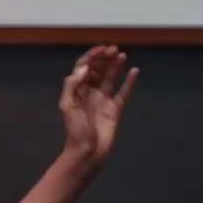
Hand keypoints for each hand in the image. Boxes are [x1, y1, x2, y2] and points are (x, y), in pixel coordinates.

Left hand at [58, 46, 137, 163]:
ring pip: (110, 78)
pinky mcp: (115, 109)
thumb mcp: (68, 106)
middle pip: (97, 70)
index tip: (102, 49)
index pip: (84, 68)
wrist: (87, 153)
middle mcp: (90, 93)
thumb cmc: (75, 131)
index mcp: (77, 91)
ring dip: (115, 66)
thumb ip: (73, 85)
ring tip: (122, 55)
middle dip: (104, 59)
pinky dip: (129, 82)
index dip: (91, 57)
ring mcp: (104, 101)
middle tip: (114, 50)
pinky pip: (123, 92)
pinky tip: (134, 71)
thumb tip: (85, 67)